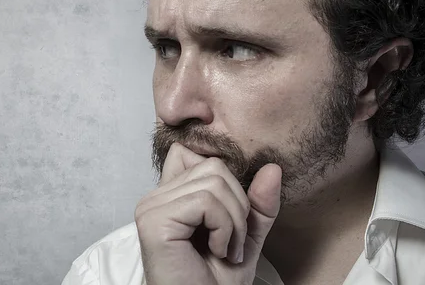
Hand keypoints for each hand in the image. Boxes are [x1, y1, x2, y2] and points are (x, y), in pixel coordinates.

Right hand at [135, 142, 281, 284]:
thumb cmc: (216, 282)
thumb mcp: (246, 236)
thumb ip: (258, 204)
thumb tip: (273, 168)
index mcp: (171, 195)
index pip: (195, 153)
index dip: (224, 181)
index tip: (227, 220)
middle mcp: (156, 197)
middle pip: (214, 166)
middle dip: (238, 205)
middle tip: (231, 243)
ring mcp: (151, 207)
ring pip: (214, 182)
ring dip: (233, 221)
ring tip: (225, 249)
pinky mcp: (154, 221)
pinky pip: (205, 201)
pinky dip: (223, 228)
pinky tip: (216, 251)